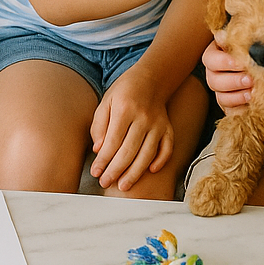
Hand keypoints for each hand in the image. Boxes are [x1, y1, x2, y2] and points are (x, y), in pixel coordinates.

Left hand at [90, 64, 173, 191]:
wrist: (151, 78)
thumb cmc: (124, 92)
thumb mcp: (106, 102)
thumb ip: (99, 125)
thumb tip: (98, 150)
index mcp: (125, 109)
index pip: (112, 142)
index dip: (103, 160)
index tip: (95, 172)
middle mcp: (143, 118)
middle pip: (129, 151)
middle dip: (115, 171)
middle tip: (105, 182)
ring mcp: (158, 124)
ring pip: (147, 154)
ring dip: (135, 173)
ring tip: (123, 186)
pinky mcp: (168, 128)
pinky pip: (167, 148)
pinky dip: (161, 161)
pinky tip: (151, 171)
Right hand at [203, 30, 250, 113]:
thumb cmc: (255, 51)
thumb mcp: (246, 42)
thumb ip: (236, 39)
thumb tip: (222, 35)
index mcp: (215, 56)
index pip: (210, 59)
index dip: (223, 62)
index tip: (239, 62)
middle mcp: (214, 75)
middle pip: (213, 80)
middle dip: (233, 80)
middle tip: (250, 79)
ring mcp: (221, 92)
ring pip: (220, 97)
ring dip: (237, 95)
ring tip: (253, 92)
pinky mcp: (230, 106)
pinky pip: (230, 111)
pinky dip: (241, 108)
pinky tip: (252, 103)